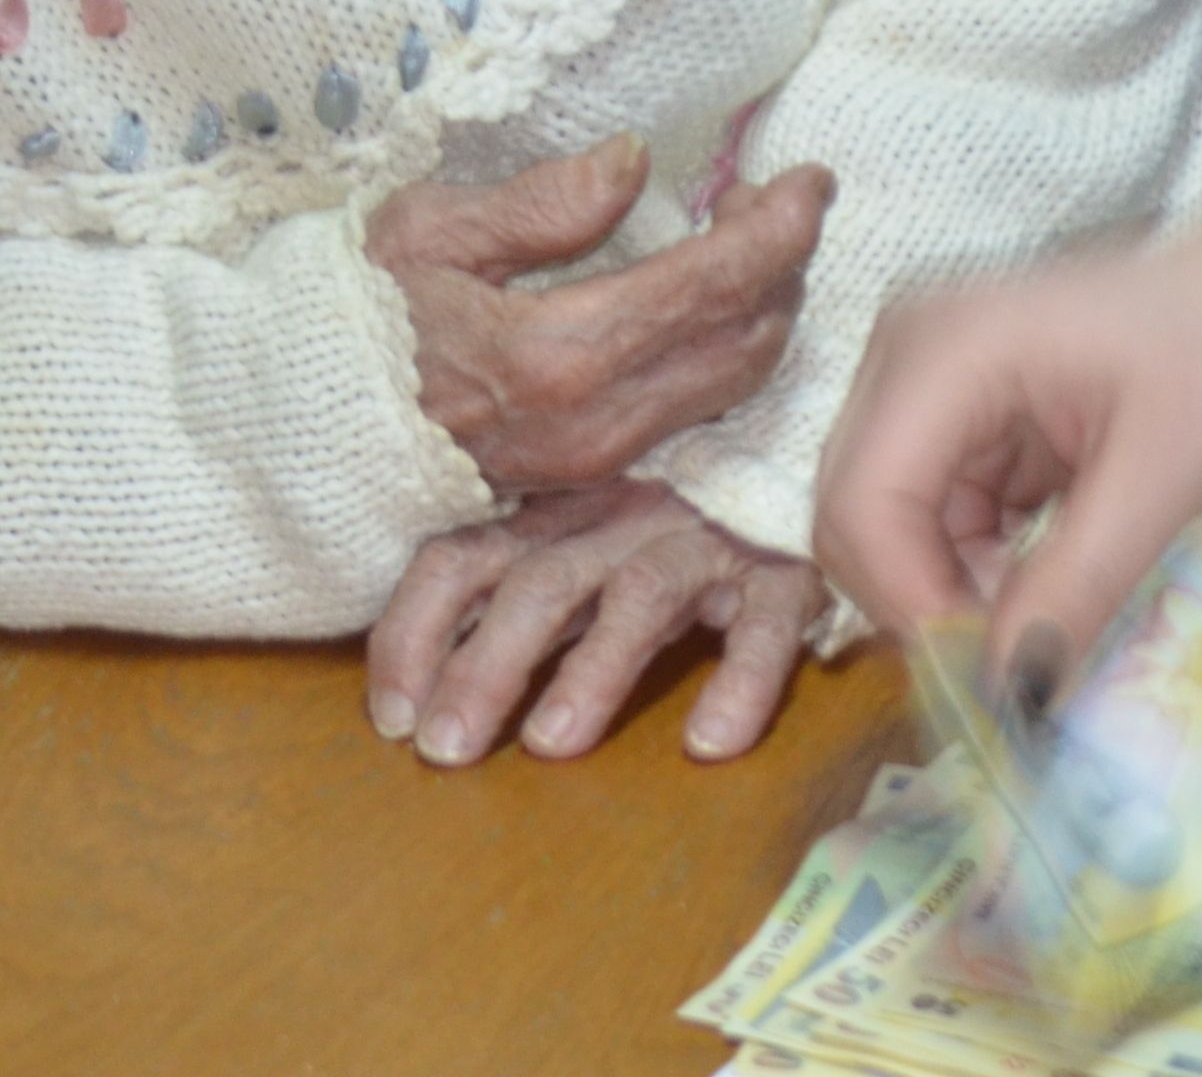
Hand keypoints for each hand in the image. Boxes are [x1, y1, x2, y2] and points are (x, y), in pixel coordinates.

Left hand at [364, 474, 822, 764]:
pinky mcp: (784, 570)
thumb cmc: (673, 521)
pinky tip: (711, 741)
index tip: (392, 720)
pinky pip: (765, 625)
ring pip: (639, 596)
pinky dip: (741, 681)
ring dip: (591, 671)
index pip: (460, 559)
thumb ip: (511, 596)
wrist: (809, 448)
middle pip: (539, 583)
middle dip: (484, 665)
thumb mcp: (579, 546)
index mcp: (557, 517)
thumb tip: (414, 685)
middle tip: (446, 752)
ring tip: (551, 745)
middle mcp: (621, 521)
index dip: (414, 633)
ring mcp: (705, 542)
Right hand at [366, 135, 835, 494]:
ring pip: (730, 385)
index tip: (812, 178)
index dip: (783, 226)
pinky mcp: (589, 475)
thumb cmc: (354, 316)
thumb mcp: (428, 232)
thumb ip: (541, 202)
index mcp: (559, 352)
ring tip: (742, 239)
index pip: (716, 282)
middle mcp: (597, 420)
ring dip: (762, 309)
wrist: (294, 429)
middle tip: (775, 199)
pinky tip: (707, 302)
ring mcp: (597, 459)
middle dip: (784, 266)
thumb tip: (634, 162)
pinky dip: (726, 352)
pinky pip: (693, 412)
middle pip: (746, 339)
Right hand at [815, 63, 1201, 693]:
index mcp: (946, 347)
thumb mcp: (1167, 475)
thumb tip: (1013, 699)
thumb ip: (1078, 582)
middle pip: (859, 516)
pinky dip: (980, 567)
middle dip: (925, 603)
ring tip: (1049, 625)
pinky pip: (938, 514)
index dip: (909, 604)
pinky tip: (1051, 583)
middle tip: (1018, 666)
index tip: (992, 677)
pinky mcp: (967, 411)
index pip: (862, 502)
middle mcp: (911, 354)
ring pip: (893, 527)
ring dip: (955, 592)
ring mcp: (935, 381)